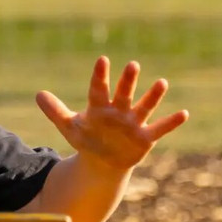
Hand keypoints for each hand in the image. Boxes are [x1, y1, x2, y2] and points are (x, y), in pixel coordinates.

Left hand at [36, 56, 188, 170]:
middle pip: (123, 93)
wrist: (102, 161)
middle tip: (133, 65)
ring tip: (162, 82)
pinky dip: (171, 122)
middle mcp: (118, 111)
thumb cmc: (87, 139)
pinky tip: (184, 113)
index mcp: (99, 107)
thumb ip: (55, 111)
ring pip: (144, 107)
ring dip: (153, 96)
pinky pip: (159, 129)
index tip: (102, 60)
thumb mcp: (68, 126)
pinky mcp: (144, 138)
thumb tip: (38, 94)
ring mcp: (133, 123)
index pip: (98, 89)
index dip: (99, 76)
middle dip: (127, 81)